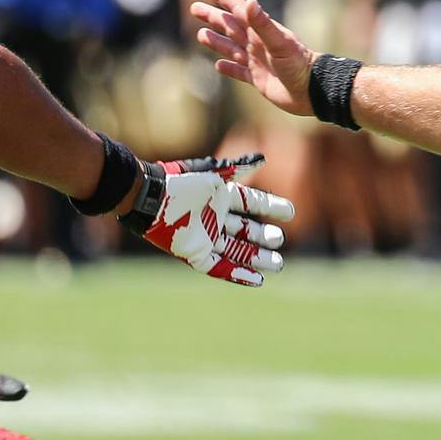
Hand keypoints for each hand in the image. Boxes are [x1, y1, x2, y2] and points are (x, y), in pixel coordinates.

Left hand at [124, 153, 293, 286]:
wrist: (150, 198)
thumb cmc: (180, 181)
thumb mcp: (212, 172)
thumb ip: (238, 168)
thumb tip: (263, 159)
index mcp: (219, 196)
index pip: (251, 203)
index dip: (270, 206)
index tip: (289, 212)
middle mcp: (214, 218)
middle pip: (246, 230)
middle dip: (264, 237)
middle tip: (281, 240)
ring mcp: (205, 236)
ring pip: (237, 250)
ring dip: (256, 258)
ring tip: (277, 263)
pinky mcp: (195, 253)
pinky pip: (220, 267)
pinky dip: (238, 273)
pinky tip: (257, 279)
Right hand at [189, 0, 315, 115]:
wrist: (313, 90)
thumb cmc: (299, 64)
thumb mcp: (279, 41)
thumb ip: (262, 23)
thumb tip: (248, 2)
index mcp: (261, 31)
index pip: (238, 9)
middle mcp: (258, 43)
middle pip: (230, 27)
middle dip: (213, 17)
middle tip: (195, 8)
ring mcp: (258, 61)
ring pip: (232, 48)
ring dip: (217, 41)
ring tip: (200, 34)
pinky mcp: (259, 79)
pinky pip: (239, 72)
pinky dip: (229, 68)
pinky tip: (218, 66)